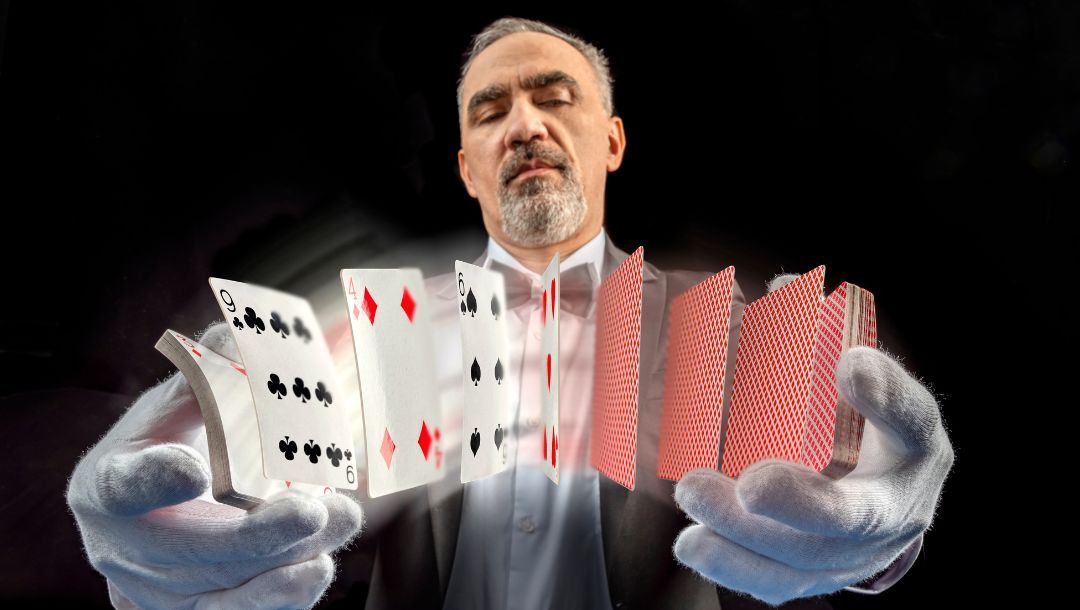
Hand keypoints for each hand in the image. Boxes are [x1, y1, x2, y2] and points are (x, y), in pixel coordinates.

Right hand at [66, 321, 363, 608]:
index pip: (125, 485)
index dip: (156, 480)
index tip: (194, 471)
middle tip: (313, 509)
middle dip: (257, 534)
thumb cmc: (167, 448)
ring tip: (336, 523)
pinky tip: (317, 569)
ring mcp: (156, 591)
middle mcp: (124, 549)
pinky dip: (280, 597)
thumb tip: (244, 331)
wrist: (149, 520)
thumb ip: (208, 375)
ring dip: (284, 561)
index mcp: (108, 484)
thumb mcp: (176, 407)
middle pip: (188, 550)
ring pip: (221, 588)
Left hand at [672, 273, 954, 605]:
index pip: (911, 418)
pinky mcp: (820, 575)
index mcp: (913, 444)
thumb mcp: (861, 376)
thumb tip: (776, 290)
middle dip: (799, 502)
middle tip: (749, 480)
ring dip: (746, 537)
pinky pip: (781, 585)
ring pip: (807, 560)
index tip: (849, 361)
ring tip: (694, 501)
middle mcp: (896, 503)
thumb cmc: (863, 425)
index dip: (885, 394)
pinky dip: (734, 569)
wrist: (884, 499)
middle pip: (854, 516)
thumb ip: (822, 334)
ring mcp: (859, 551)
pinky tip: (693, 545)